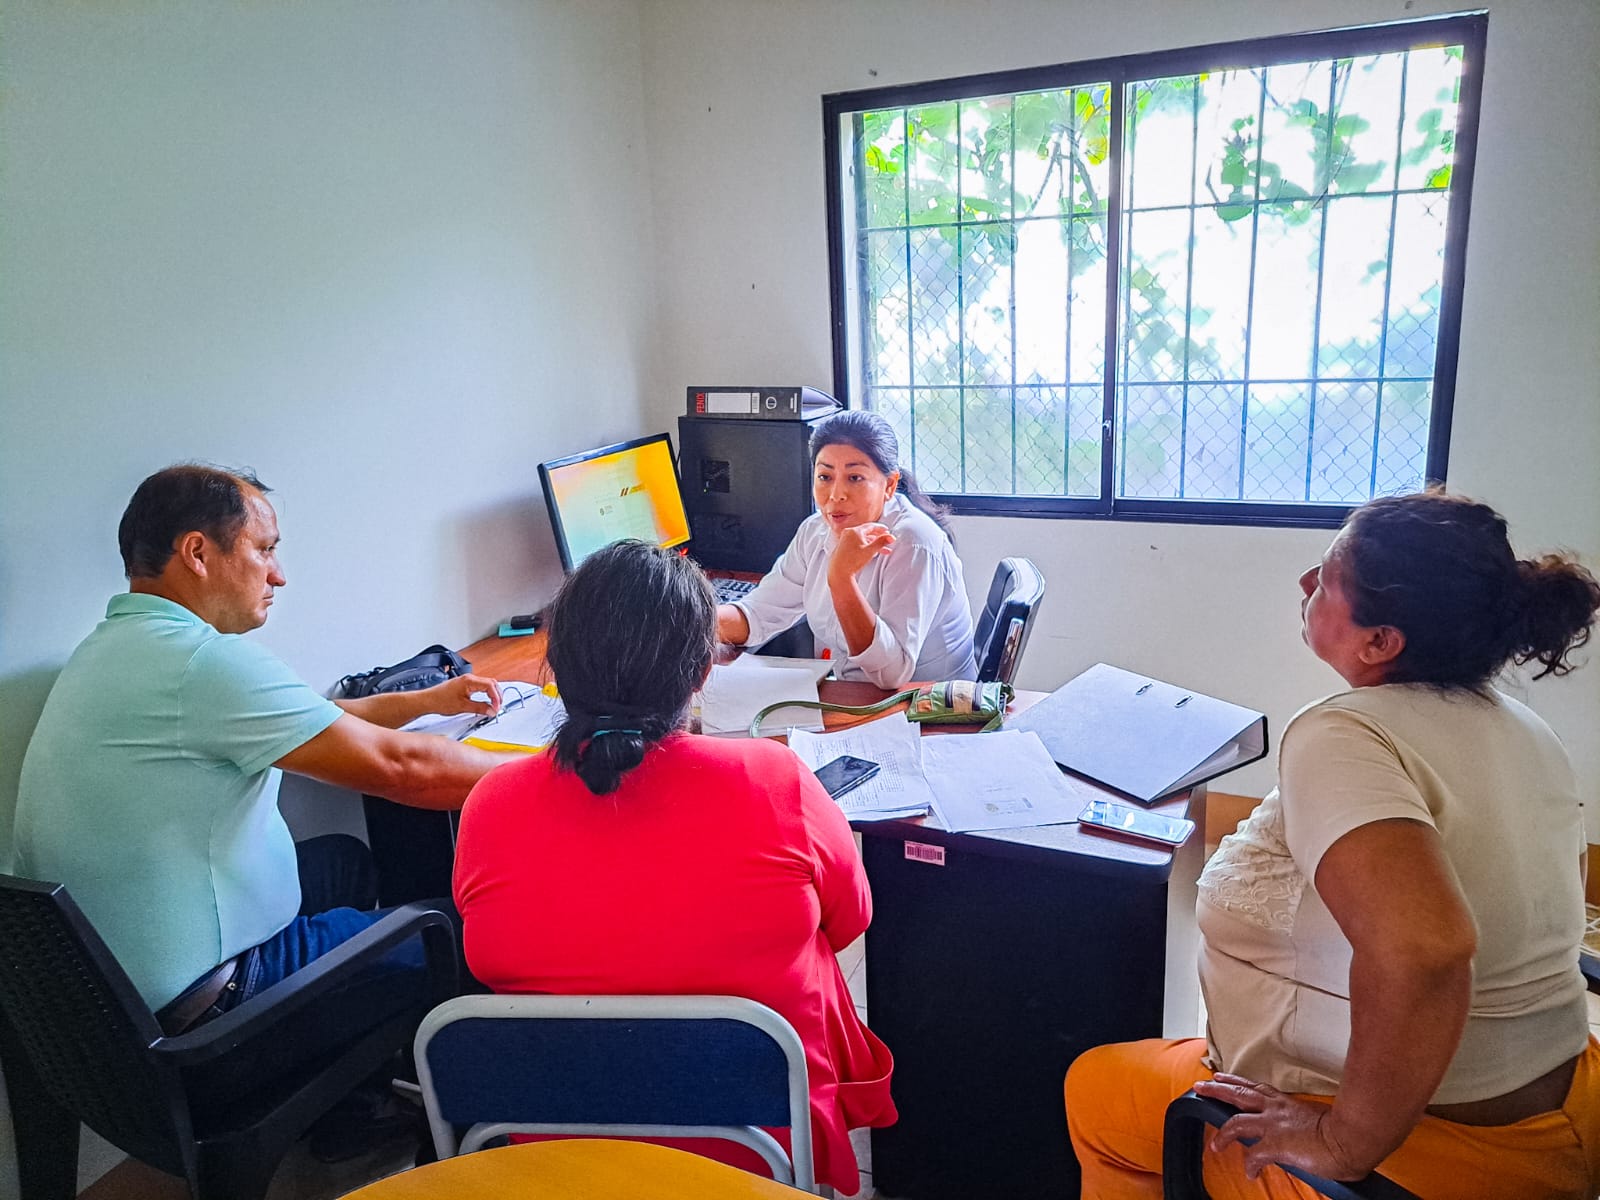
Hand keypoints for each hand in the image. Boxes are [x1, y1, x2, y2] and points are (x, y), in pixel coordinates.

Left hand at [420, 673, 502, 718]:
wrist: (428, 700)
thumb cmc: (440, 701)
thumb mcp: (463, 707)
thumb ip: (480, 708)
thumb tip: (491, 710)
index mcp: (469, 681)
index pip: (490, 686)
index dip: (496, 697)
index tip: (496, 707)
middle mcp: (469, 678)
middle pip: (491, 683)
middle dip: (497, 695)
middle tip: (497, 707)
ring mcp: (467, 681)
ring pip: (486, 684)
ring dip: (492, 694)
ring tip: (493, 705)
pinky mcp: (464, 685)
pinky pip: (480, 687)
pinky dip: (486, 694)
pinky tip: (485, 701)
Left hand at [828, 523, 895, 582]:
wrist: (838, 572)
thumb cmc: (853, 561)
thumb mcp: (870, 550)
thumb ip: (881, 542)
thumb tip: (891, 537)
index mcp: (854, 531)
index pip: (871, 526)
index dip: (881, 528)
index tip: (887, 530)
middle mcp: (848, 533)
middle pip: (867, 533)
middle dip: (879, 538)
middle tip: (887, 540)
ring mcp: (845, 540)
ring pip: (863, 540)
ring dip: (874, 544)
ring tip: (884, 551)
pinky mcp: (843, 548)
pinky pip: (857, 544)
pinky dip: (866, 547)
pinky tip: (873, 553)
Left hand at [1194, 1074, 1373, 1181]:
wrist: (1353, 1137)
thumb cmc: (1347, 1129)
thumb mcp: (1322, 1119)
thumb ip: (1309, 1123)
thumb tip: (1311, 1135)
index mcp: (1288, 1103)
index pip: (1258, 1089)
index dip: (1239, 1083)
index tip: (1225, 1077)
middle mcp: (1277, 1109)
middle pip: (1239, 1093)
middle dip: (1217, 1089)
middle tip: (1201, 1085)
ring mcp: (1274, 1125)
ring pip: (1236, 1121)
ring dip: (1223, 1133)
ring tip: (1214, 1143)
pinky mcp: (1276, 1144)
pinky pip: (1254, 1156)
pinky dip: (1250, 1165)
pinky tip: (1251, 1174)